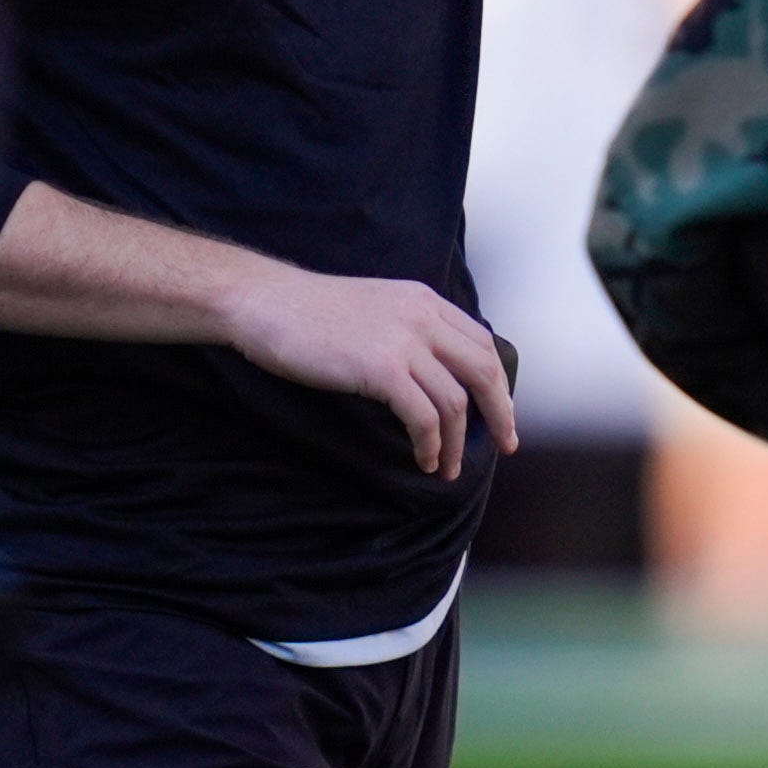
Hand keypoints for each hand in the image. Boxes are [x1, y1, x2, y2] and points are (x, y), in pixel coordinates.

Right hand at [215, 262, 516, 481]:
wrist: (265, 302)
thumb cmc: (306, 311)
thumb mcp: (374, 307)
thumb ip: (406, 329)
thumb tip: (430, 372)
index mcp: (424, 300)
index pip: (482, 344)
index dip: (498, 383)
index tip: (499, 412)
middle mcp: (423, 317)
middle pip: (484, 371)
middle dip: (499, 415)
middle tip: (502, 445)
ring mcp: (404, 342)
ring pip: (456, 402)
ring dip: (458, 443)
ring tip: (447, 467)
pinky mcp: (381, 369)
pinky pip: (424, 417)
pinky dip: (430, 444)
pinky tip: (422, 459)